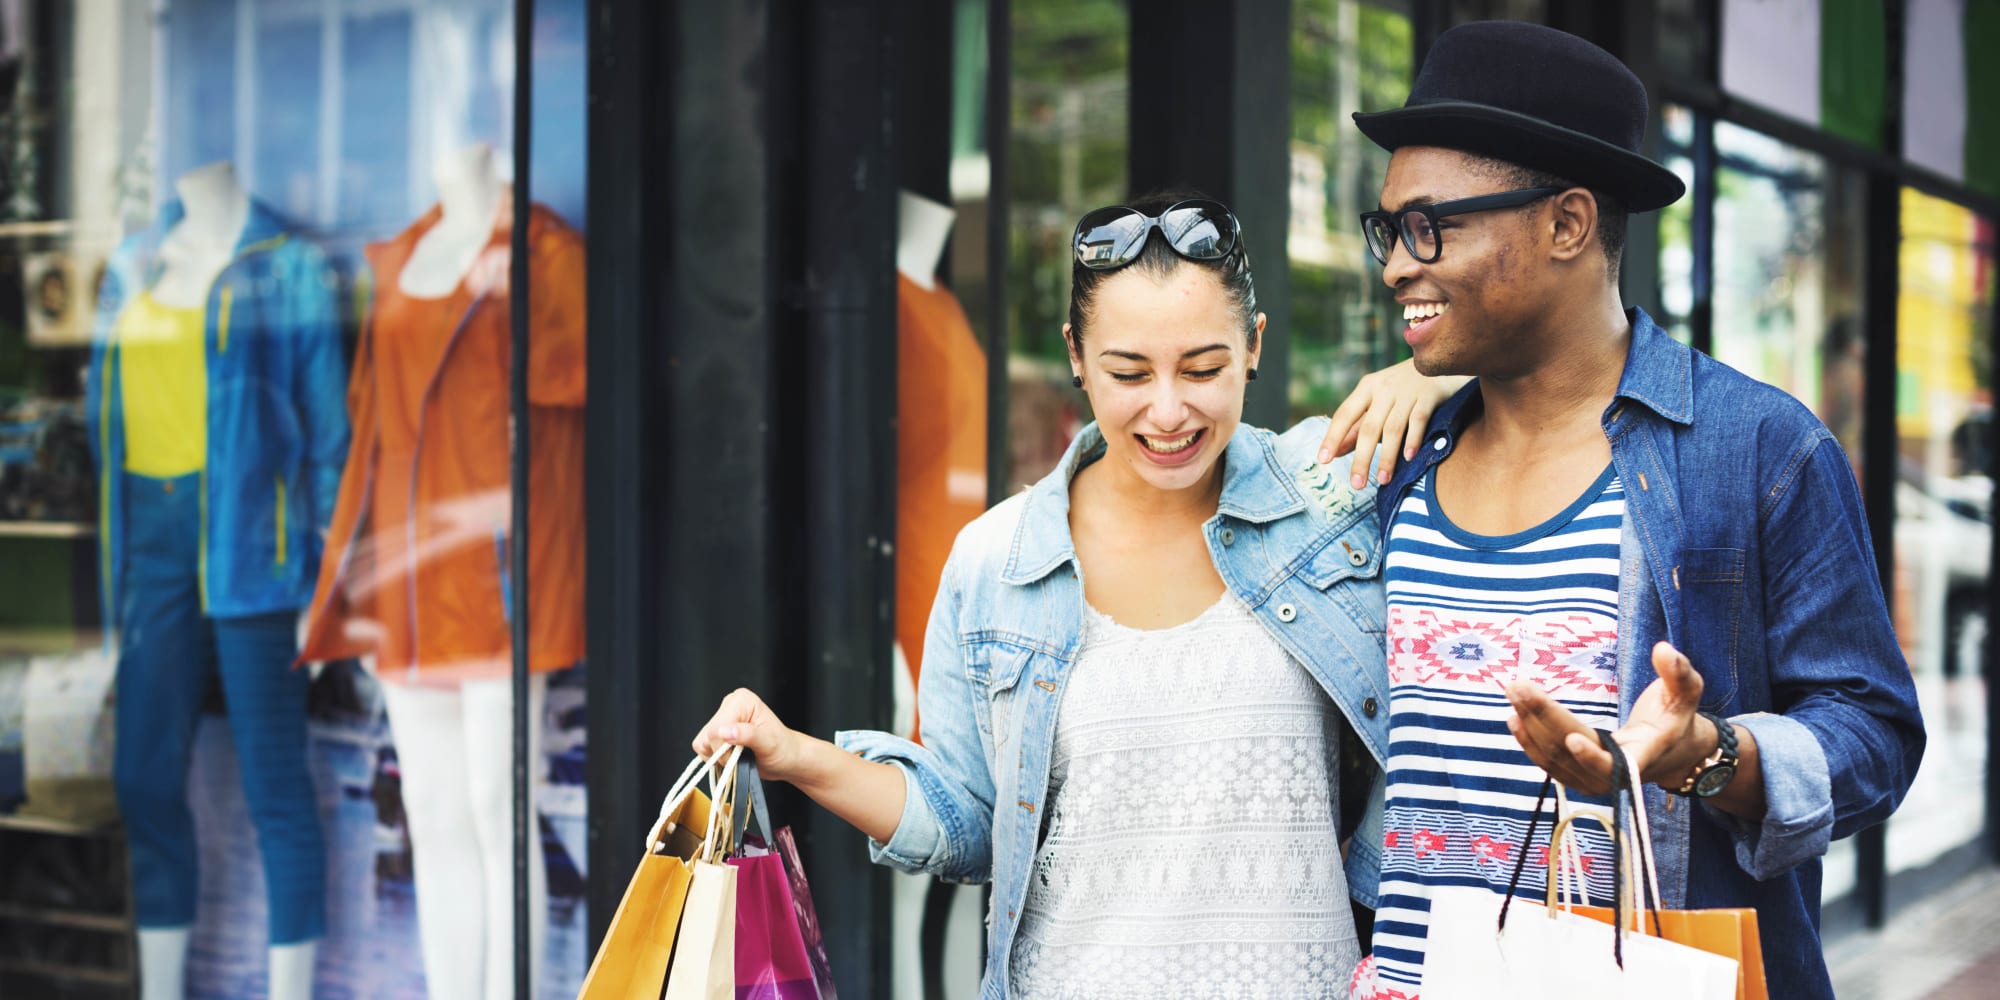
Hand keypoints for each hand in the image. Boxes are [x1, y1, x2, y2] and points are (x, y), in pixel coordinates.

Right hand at [692, 688, 804, 782]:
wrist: (785, 758)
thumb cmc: (783, 748)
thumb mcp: (769, 743)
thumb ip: (748, 735)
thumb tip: (725, 731)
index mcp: (742, 700)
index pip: (717, 727)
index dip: (724, 747)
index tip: (739, 755)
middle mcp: (729, 705)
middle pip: (708, 735)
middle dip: (723, 753)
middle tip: (742, 756)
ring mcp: (721, 718)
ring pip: (702, 742)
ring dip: (718, 756)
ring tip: (739, 755)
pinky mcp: (716, 732)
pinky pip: (702, 747)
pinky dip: (714, 757)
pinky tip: (731, 756)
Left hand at [1320, 359, 1468, 488]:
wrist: (1440, 360)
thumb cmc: (1402, 386)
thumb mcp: (1377, 399)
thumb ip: (1357, 425)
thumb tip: (1335, 452)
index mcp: (1367, 388)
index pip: (1344, 414)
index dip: (1333, 437)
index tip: (1323, 460)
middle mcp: (1384, 389)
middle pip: (1368, 428)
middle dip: (1362, 459)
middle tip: (1357, 484)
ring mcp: (1407, 392)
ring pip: (1392, 428)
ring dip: (1387, 456)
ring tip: (1382, 480)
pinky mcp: (1428, 396)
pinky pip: (1418, 420)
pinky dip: (1413, 439)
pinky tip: (1408, 458)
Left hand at [1505, 641, 1710, 794]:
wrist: (1672, 752)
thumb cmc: (1677, 717)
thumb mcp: (1687, 692)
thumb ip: (1678, 672)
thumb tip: (1664, 649)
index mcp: (1645, 754)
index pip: (1617, 765)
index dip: (1593, 757)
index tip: (1572, 738)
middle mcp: (1617, 775)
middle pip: (1572, 752)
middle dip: (1543, 719)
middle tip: (1519, 687)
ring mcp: (1594, 779)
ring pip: (1555, 758)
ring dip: (1530, 726)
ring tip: (1513, 693)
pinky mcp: (1579, 777)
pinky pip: (1549, 764)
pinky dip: (1529, 743)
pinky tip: (1514, 719)